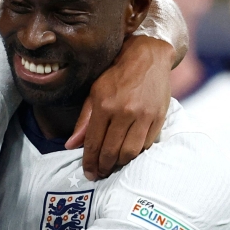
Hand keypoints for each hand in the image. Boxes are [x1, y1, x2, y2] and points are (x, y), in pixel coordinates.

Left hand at [67, 36, 173, 178]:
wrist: (147, 56)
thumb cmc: (116, 74)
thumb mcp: (94, 92)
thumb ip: (84, 121)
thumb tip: (71, 145)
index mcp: (104, 105)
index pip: (94, 143)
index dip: (90, 162)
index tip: (88, 172)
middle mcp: (124, 112)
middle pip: (112, 151)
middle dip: (104, 167)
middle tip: (100, 174)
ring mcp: (143, 115)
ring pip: (131, 152)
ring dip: (120, 164)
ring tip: (113, 166)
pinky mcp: (159, 117)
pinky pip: (147, 144)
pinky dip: (137, 153)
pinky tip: (129, 153)